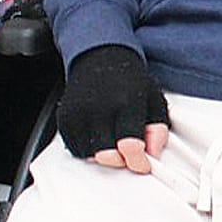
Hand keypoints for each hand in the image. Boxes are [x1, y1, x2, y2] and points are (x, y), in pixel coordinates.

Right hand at [57, 44, 168, 171]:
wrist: (99, 57)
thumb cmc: (130, 81)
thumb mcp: (154, 100)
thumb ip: (157, 129)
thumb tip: (152, 154)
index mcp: (126, 103)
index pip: (129, 145)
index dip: (138, 161)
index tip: (142, 165)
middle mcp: (99, 108)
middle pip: (107, 156)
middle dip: (121, 160)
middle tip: (128, 151)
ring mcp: (78, 113)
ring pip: (91, 156)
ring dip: (105, 155)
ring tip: (113, 136)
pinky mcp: (64, 118)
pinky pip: (76, 149)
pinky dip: (89, 149)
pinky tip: (99, 133)